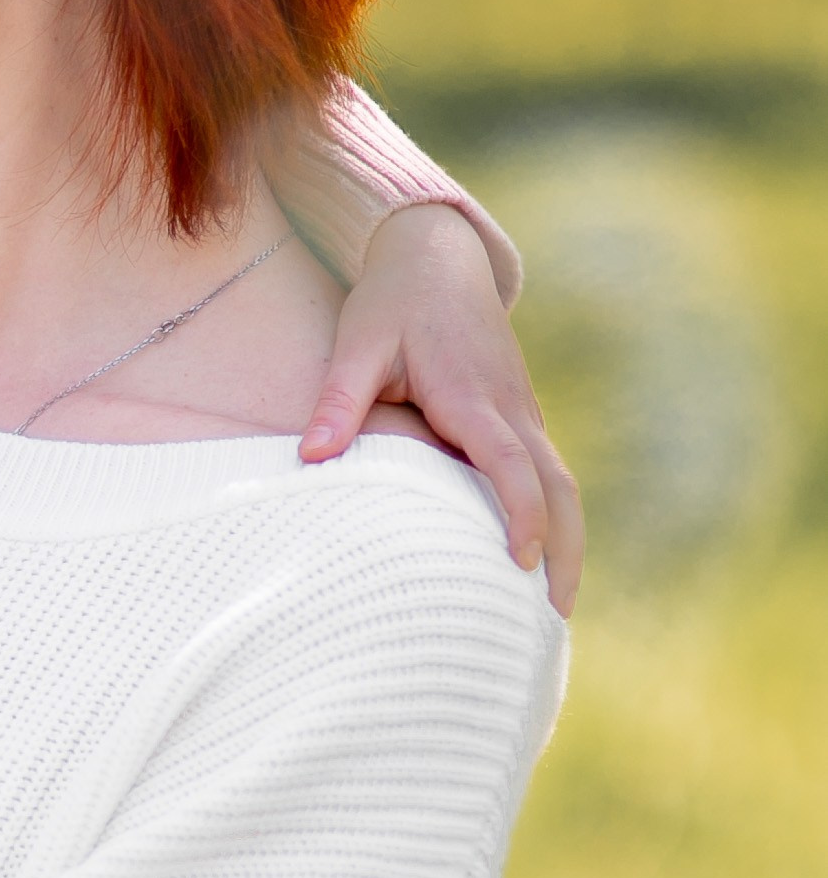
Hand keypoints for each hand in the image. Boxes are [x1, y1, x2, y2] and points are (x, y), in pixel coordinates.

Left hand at [301, 201, 581, 611]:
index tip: (520, 562)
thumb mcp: (357, 342)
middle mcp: (511, 409)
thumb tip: (310, 458)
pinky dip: (555, 520)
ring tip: (553, 610)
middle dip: (563, 551)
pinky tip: (540, 562)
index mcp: (472, 395)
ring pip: (562, 485)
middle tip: (551, 620)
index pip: (511, 463)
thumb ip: (338, 400)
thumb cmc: (392, 302)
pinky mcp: (519, 417)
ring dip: (567, 542)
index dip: (520, 513)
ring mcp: (523, 413)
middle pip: (558, 488)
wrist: (438, 257)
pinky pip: (548, 475)